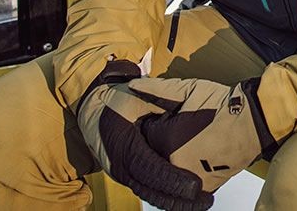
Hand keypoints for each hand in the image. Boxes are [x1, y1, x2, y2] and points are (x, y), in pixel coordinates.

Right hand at [73, 62, 211, 210]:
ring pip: (149, 193)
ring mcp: (123, 173)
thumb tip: (178, 110)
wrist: (92, 108)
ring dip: (173, 201)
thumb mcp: (136, 97)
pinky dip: (165, 195)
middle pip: (151, 188)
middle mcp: (121, 165)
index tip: (194, 187)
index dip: (172, 180)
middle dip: (177, 198)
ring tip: (201, 204)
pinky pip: (147, 188)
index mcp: (124, 146)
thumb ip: (158, 102)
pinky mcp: (128, 174)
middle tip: (204, 201)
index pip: (151, 170)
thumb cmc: (116, 101)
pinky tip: (186, 200)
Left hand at [136, 76, 274, 194]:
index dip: (159, 121)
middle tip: (187, 127)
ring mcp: (189, 178)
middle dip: (164, 140)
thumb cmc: (222, 104)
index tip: (174, 116)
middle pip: (155, 152)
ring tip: (196, 140)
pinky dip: (190, 169)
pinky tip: (203, 154)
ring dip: (176, 156)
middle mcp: (172, 164)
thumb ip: (157, 89)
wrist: (255, 122)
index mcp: (165, 140)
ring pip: (170, 168)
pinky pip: (186, 181)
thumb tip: (132, 86)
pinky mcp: (203, 188)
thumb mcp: (189, 90)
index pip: (146, 132)